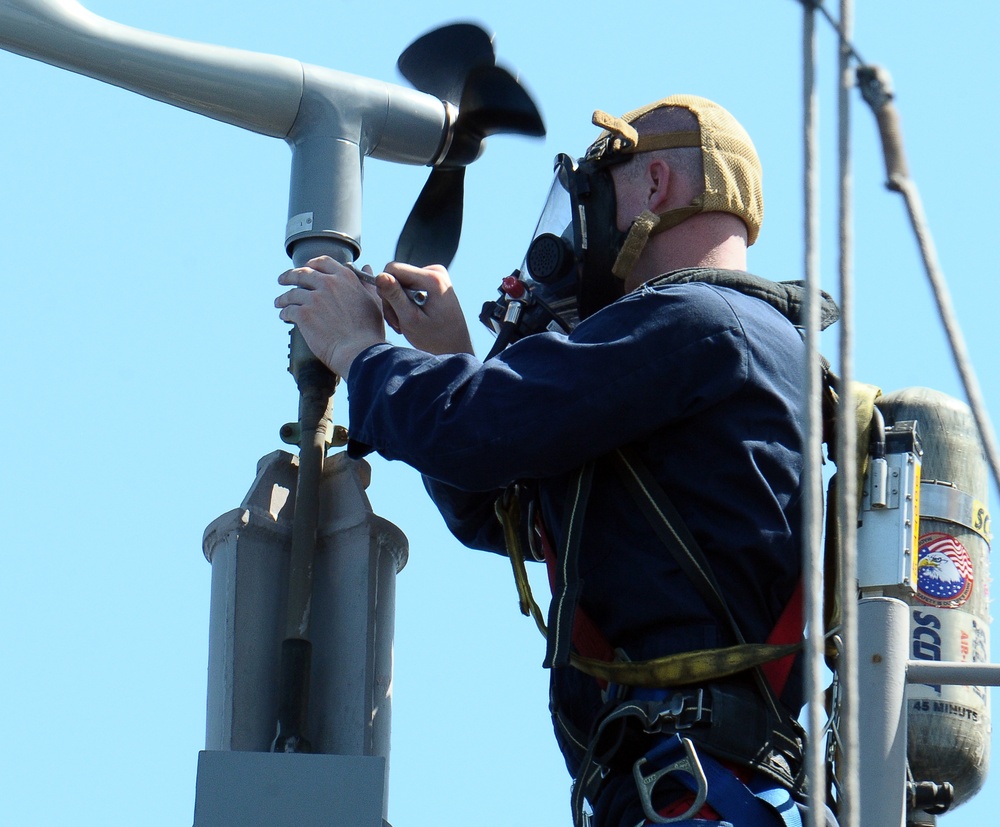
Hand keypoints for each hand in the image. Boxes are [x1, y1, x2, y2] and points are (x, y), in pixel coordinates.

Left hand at [275, 256, 385, 377]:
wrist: (359, 351)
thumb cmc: (369, 330)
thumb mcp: (374, 301)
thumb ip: (367, 283)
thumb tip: (366, 268)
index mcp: (345, 278)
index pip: (323, 262)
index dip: (312, 264)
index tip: (306, 268)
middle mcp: (328, 284)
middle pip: (302, 273)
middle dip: (290, 276)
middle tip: (282, 280)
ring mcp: (314, 298)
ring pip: (292, 293)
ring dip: (284, 297)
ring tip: (279, 302)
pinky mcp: (304, 314)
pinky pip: (289, 310)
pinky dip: (284, 312)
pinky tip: (283, 316)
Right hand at [375, 262, 473, 355]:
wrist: (456, 347)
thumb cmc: (435, 339)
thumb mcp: (410, 319)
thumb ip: (394, 296)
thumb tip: (379, 276)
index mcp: (432, 278)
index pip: (393, 268)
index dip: (385, 288)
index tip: (392, 312)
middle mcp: (436, 271)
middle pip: (397, 275)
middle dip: (392, 299)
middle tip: (398, 323)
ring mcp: (436, 275)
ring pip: (401, 282)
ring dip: (398, 304)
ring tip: (404, 323)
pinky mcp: (434, 281)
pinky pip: (410, 286)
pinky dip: (406, 303)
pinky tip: (411, 318)